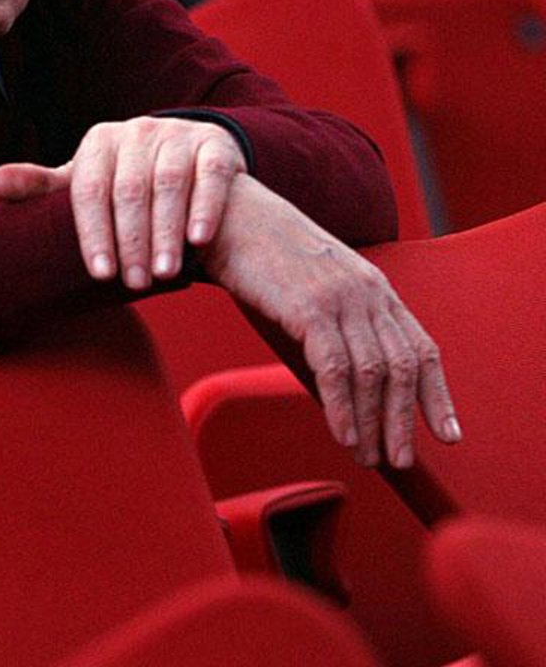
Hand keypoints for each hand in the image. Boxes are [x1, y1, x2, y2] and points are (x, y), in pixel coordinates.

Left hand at [0, 116, 246, 290]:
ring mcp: (178, 135)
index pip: (89, 189)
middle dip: (131, 240)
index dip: (93, 233)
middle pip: (130, 190)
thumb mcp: (83, 181)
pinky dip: (204, 208)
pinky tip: (198, 241)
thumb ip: (41, 185)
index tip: (99, 273)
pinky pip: (210, 176)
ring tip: (164, 273)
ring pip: (170, 184)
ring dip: (167, 231)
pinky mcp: (215, 145)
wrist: (181, 159)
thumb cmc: (119, 180)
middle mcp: (138, 131)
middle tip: (134, 283)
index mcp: (99, 141)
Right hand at [202, 174, 461, 468]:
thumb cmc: (263, 254)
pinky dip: (343, 409)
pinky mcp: (309, 306)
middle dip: (404, 421)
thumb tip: (343, 383)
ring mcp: (340, 297)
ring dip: (373, 423)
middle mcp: (367, 291)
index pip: (421, 347)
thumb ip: (337, 321)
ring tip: (366, 456)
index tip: (447, 435)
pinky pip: (335, 369)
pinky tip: (342, 434)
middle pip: (402, 367)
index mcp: (374, 286)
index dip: (438, 395)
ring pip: (372, 373)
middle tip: (399, 459)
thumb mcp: (315, 283)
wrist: (229, 216)